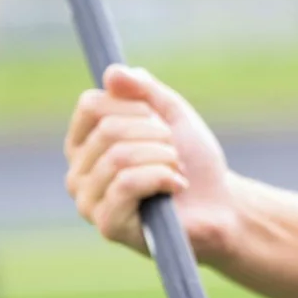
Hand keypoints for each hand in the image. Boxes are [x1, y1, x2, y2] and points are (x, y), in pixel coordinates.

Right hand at [65, 65, 236, 261]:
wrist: (220, 204)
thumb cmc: (192, 160)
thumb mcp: (172, 114)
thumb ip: (144, 90)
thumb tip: (111, 72)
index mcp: (85, 144)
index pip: (91, 105)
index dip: (133, 106)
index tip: (158, 119)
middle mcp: (78, 173)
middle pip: (108, 129)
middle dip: (155, 134)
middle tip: (173, 152)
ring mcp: (89, 202)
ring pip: (119, 156)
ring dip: (163, 157)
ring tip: (176, 170)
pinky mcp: (108, 225)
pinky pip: (127, 183)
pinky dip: (162, 177)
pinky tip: (175, 187)